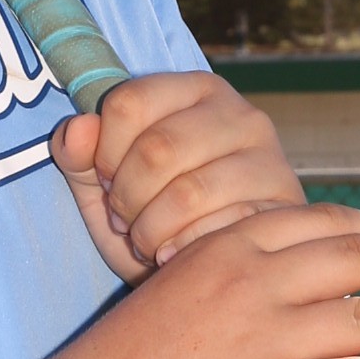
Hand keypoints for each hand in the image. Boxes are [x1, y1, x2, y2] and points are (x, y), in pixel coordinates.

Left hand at [50, 70, 302, 283]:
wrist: (221, 268)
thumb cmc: (158, 215)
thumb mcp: (107, 185)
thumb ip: (81, 156)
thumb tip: (76, 129)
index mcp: (194, 90)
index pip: (128, 102)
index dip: (104, 152)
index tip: (107, 180)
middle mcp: (239, 114)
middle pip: (157, 149)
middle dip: (127, 198)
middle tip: (125, 220)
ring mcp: (269, 158)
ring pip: (188, 194)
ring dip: (152, 231)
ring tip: (148, 242)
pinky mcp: (283, 208)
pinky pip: (220, 230)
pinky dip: (185, 250)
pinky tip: (176, 255)